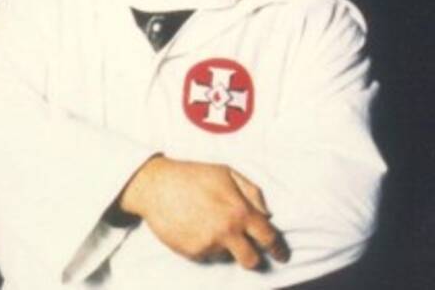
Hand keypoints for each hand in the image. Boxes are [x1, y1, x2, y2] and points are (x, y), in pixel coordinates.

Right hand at [118, 156, 288, 269]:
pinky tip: (194, 227)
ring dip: (223, 246)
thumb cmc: (192, 175)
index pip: (268, 238)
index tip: (280, 255)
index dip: (278, 249)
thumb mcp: (226, 172)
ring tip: (208, 226)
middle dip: (254, 258)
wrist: (154, 185)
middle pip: (251, 261)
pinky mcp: (191, 252)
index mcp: (240, 211)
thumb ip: (252, 192)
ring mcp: (208, 244)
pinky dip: (204, 246)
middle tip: (248, 251)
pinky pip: (206, 255)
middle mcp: (227, 231)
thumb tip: (268, 214)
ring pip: (226, 257)